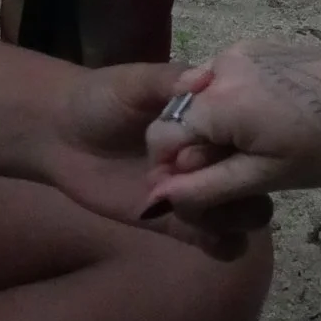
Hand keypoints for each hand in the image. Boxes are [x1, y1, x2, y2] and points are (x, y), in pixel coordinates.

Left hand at [37, 59, 272, 260]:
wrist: (63, 134)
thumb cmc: (103, 98)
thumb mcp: (133, 82)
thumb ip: (167, 80)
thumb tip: (204, 77)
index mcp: (215, 122)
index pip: (251, 138)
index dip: (236, 147)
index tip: (201, 147)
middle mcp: (216, 159)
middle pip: (257, 182)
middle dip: (238, 188)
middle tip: (193, 181)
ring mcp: (200, 193)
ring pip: (243, 216)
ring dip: (229, 217)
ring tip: (189, 208)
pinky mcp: (180, 224)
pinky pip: (217, 242)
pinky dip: (221, 243)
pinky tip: (202, 233)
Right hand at [145, 42, 320, 213]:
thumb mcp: (266, 176)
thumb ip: (205, 187)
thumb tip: (155, 199)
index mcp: (217, 101)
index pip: (161, 138)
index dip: (172, 170)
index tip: (201, 190)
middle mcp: (218, 67)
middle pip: (180, 116)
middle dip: (194, 148)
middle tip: (235, 174)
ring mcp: (238, 52)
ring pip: (201, 99)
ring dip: (214, 128)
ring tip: (255, 150)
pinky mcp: (257, 48)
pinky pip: (224, 81)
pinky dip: (231, 106)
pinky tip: (266, 124)